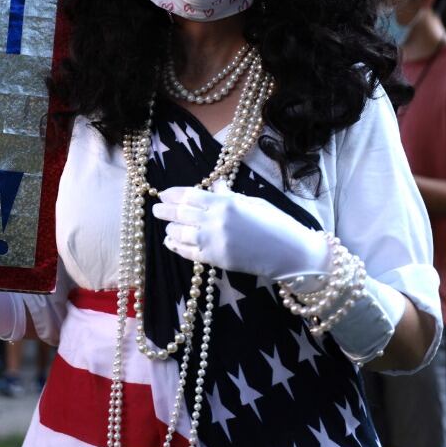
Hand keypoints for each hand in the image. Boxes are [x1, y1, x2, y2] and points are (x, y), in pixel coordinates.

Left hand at [154, 185, 330, 285]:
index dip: (173, 194)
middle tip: (156, 210)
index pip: (189, 195)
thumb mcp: (252, 202)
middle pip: (180, 214)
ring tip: (167, 227)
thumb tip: (214, 186)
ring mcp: (214, 242)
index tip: (164, 194)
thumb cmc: (275, 223)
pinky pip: (188, 252)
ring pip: (181, 233)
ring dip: (171, 229)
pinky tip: (172, 242)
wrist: (290, 253)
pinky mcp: (216, 260)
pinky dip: (177, 246)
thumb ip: (228, 195)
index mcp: (225, 203)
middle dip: (165, 211)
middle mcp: (215, 221)